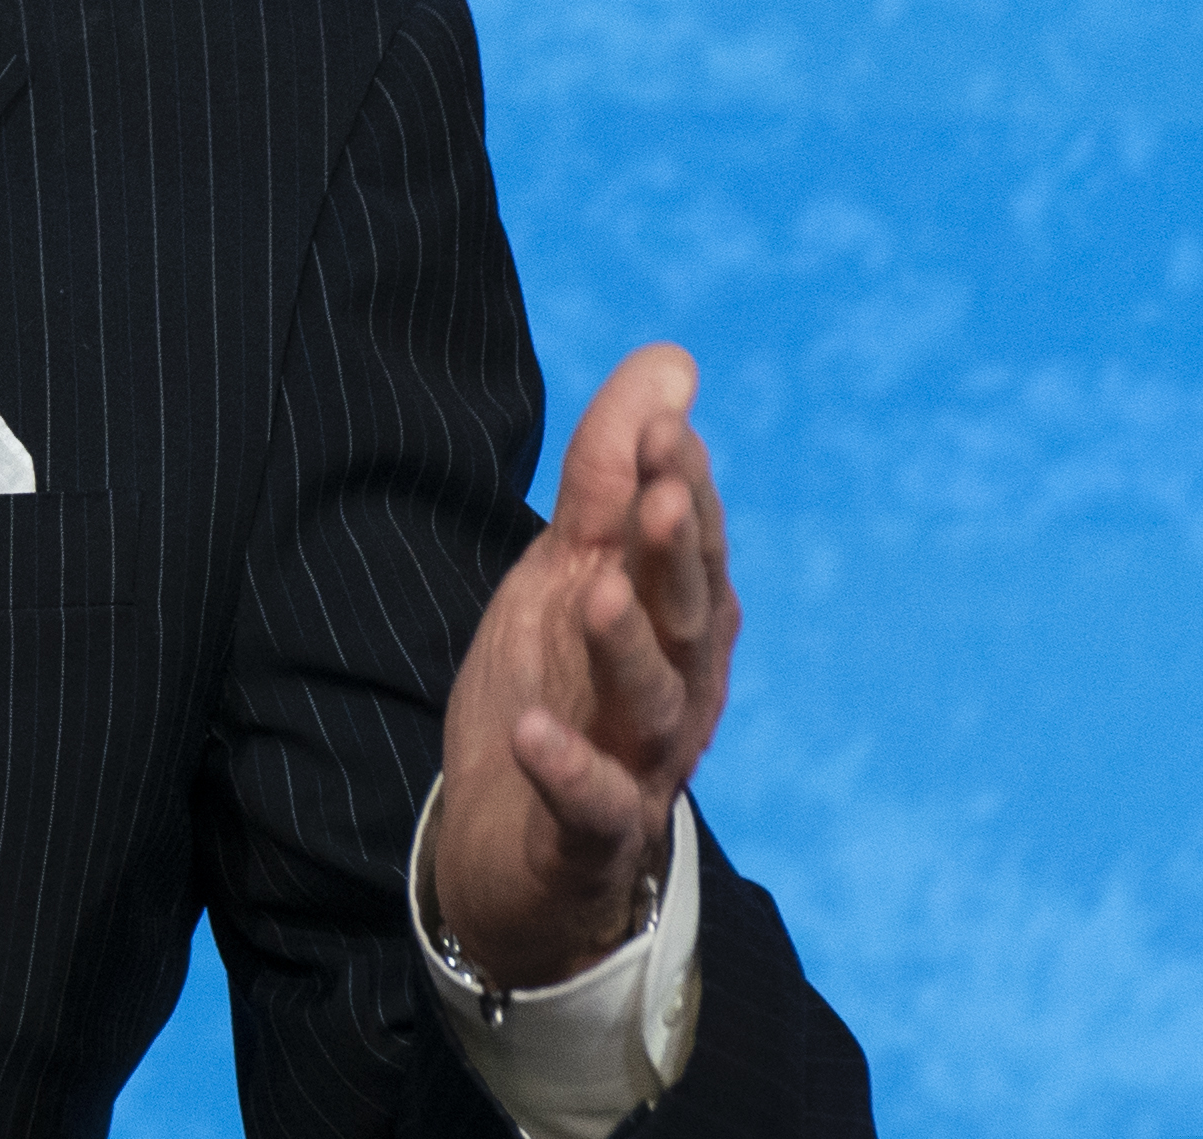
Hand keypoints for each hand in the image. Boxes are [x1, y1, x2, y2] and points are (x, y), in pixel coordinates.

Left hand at [430, 342, 735, 987]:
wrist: (514, 841)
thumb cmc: (558, 682)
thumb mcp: (571, 566)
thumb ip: (612, 472)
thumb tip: (672, 362)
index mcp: (677, 617)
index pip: (687, 540)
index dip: (678, 483)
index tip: (661, 423)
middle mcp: (676, 684)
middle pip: (684, 613)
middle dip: (675, 553)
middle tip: (660, 493)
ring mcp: (638, 760)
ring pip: (649, 702)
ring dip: (627, 648)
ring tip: (596, 594)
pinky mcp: (590, 830)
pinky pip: (589, 803)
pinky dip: (567, 770)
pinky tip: (534, 731)